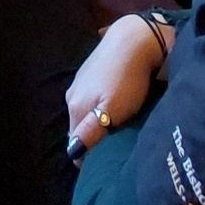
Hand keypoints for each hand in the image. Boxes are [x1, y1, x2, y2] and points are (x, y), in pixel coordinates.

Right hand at [66, 15, 170, 158]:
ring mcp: (79, 81)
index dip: (87, 156)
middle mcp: (72, 95)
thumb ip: (91, 131)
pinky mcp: (88, 71)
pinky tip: (111, 106)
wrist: (132, 41)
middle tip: (110, 148)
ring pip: (83, 112)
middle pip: (77, 127)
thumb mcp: (112, 111)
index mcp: (76, 107)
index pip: (74, 143)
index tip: (102, 163)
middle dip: (89, 140)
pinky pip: (88, 98)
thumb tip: (72, 153)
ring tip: (112, 129)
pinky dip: (96, 107)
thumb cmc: (127, 81)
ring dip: (93, 123)